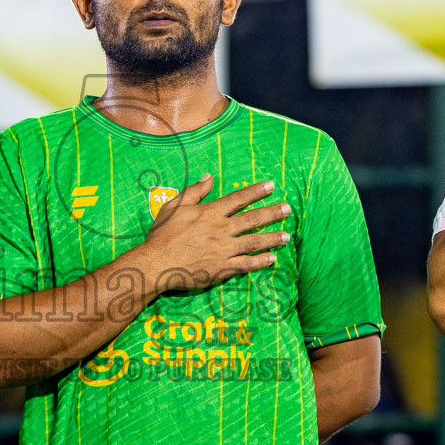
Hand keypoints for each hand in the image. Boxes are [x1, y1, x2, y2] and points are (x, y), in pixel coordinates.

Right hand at [134, 174, 289, 289]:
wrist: (156, 263)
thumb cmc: (162, 235)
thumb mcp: (174, 206)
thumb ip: (194, 191)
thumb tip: (209, 177)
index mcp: (210, 213)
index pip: (238, 199)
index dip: (255, 192)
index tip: (271, 186)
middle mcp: (221, 229)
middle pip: (252, 219)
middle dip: (272, 213)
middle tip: (287, 209)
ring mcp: (224, 249)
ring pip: (254, 241)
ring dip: (272, 238)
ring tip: (286, 236)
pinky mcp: (222, 267)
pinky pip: (246, 264)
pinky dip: (260, 262)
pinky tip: (272, 259)